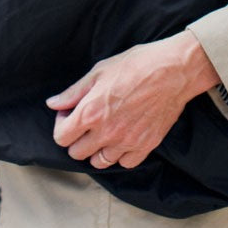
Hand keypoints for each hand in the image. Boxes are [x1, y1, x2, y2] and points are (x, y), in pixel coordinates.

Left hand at [47, 31, 219, 169]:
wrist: (173, 70)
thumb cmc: (136, 65)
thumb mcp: (99, 71)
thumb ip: (73, 92)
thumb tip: (53, 104)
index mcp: (90, 113)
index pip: (61, 137)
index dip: (61, 124)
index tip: (70, 113)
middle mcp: (106, 133)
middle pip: (77, 153)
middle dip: (76, 138)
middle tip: (86, 121)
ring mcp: (126, 142)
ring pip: (99, 162)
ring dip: (96, 149)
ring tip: (104, 131)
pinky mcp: (145, 146)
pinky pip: (124, 163)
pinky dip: (120, 154)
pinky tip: (122, 137)